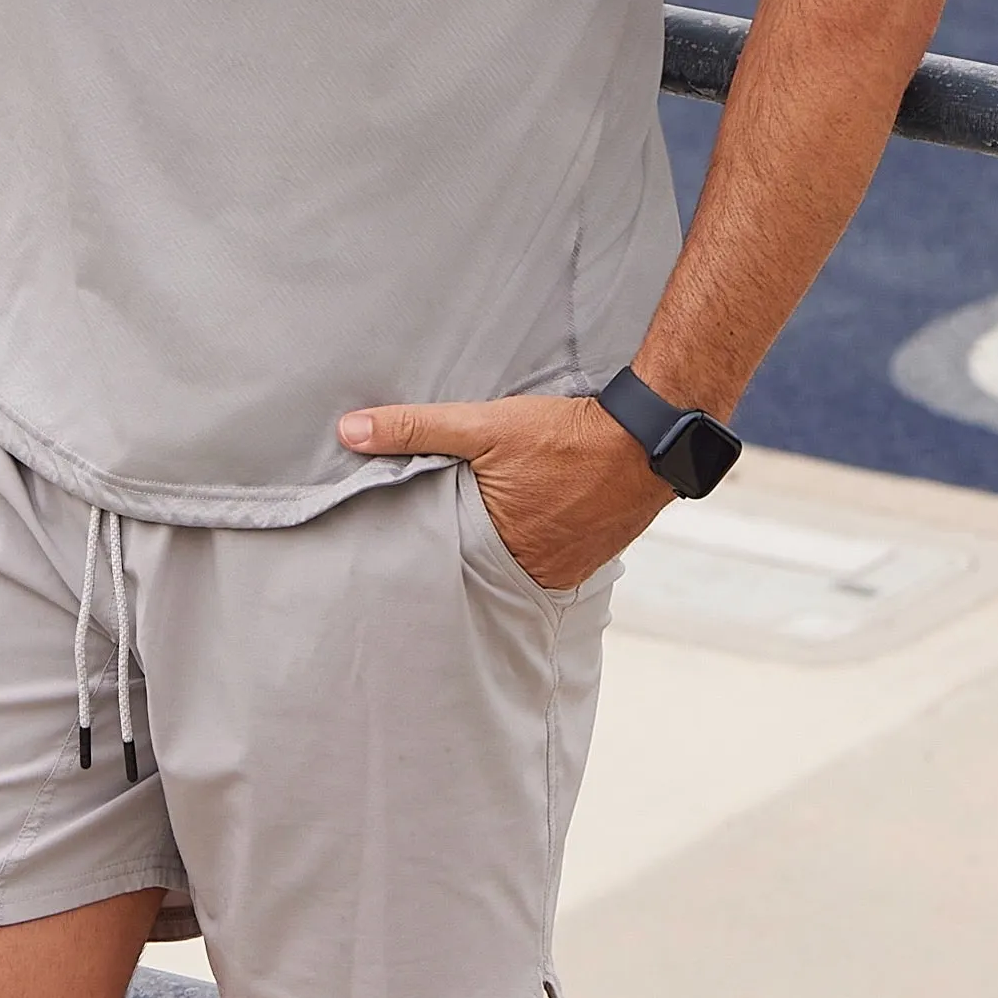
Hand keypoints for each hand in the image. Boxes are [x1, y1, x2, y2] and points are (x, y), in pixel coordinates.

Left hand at [338, 389, 671, 592]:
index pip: (443, 562)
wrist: (647, 439)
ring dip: (501, 545)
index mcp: (496, 550)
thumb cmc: (566, 435)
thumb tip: (350, 431)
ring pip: (514, 563)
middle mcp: (531, 572)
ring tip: (490, 520)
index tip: (404, 543)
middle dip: (462, 550)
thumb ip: (416, 428)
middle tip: (443, 529)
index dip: (424, 550)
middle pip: (479, 566)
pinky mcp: (590, 558)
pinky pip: (549, 557)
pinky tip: (532, 517)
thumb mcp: (483, 425)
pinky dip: (536, 541)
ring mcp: (565, 570)